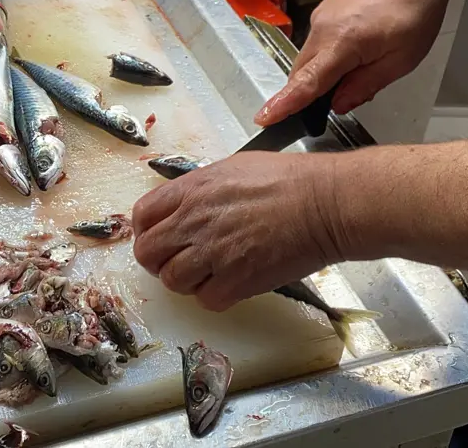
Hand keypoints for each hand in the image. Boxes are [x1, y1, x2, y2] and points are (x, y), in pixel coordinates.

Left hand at [132, 152, 346, 311]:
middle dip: (158, 260)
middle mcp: (194, 221)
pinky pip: (205, 300)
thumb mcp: (233, 169)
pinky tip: (229, 284)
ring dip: (186, 281)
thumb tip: (185, 206)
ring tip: (207, 273)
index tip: (158, 238)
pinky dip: (214, 296)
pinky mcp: (237, 281)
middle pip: (148, 253)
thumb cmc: (289, 181)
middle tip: (177, 261)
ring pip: (172, 281)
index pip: (143, 216)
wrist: (324, 204)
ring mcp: (214, 253)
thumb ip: (201, 190)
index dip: (146, 231)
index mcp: (192, 190)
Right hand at [255, 0, 453, 125]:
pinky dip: (325, 57)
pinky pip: (315, 44)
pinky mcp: (323, 11)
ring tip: (360, 69)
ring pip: (308, 59)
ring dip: (321, 75)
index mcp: (343, 41)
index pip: (307, 82)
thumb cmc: (416, 9)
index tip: (264, 117)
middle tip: (338, 102)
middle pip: (301, 73)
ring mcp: (320, 17)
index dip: (284, 104)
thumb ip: (365, 85)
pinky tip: (353, 54)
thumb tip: (338, 105)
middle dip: (308, 94)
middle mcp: (323, 27)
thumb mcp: (401, 59)